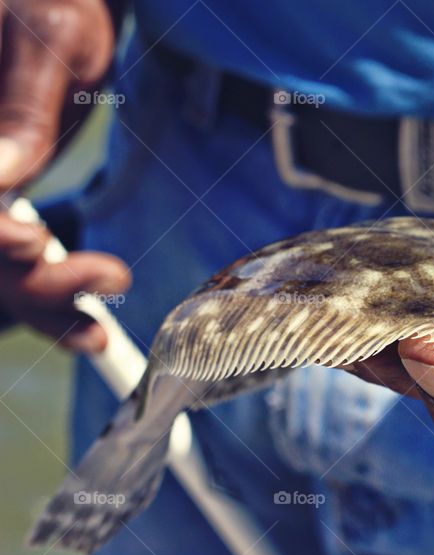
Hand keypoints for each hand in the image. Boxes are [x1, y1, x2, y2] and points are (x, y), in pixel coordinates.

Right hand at [0, 0, 128, 351]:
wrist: (60, 9)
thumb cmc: (53, 5)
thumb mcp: (48, 44)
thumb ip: (22, 109)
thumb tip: (1, 175)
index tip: (32, 239)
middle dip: (29, 280)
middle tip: (106, 275)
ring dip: (43, 305)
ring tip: (99, 327)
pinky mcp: (3, 207)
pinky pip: (15, 266)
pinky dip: (48, 301)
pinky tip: (86, 326)